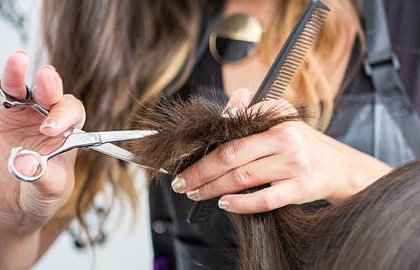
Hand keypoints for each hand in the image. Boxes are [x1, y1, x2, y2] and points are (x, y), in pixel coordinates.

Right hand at [0, 23, 84, 232]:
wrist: (15, 202)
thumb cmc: (40, 192)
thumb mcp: (50, 190)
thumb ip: (42, 177)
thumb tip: (24, 165)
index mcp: (66, 128)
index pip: (71, 111)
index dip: (65, 115)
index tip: (51, 128)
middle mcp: (44, 113)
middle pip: (48, 91)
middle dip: (49, 85)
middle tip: (46, 83)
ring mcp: (17, 109)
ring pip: (18, 84)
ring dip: (18, 72)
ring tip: (19, 62)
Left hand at [171, 89, 391, 213]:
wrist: (340, 166)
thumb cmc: (303, 143)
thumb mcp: (282, 118)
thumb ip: (252, 110)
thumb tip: (225, 110)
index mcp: (276, 121)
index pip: (233, 132)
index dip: (205, 144)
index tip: (185, 155)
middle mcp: (285, 141)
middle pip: (231, 156)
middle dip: (200, 170)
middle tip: (181, 181)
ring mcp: (293, 166)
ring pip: (243, 178)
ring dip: (213, 187)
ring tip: (195, 192)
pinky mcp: (299, 189)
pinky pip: (265, 199)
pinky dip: (241, 203)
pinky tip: (224, 203)